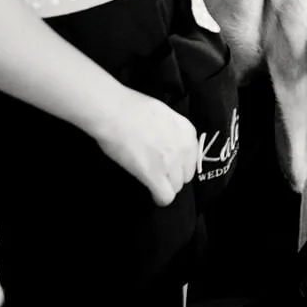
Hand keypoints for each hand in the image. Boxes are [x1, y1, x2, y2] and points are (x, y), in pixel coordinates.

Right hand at [92, 87, 199, 205]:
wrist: (115, 112)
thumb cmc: (132, 107)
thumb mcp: (164, 115)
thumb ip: (172, 131)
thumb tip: (167, 141)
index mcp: (187, 131)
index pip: (192, 158)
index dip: (180, 163)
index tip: (168, 164)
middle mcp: (184, 148)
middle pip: (186, 175)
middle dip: (173, 176)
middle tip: (158, 173)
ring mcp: (171, 163)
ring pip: (176, 187)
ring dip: (165, 186)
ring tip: (153, 182)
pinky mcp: (154, 176)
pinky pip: (165, 197)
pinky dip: (159, 198)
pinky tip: (152, 195)